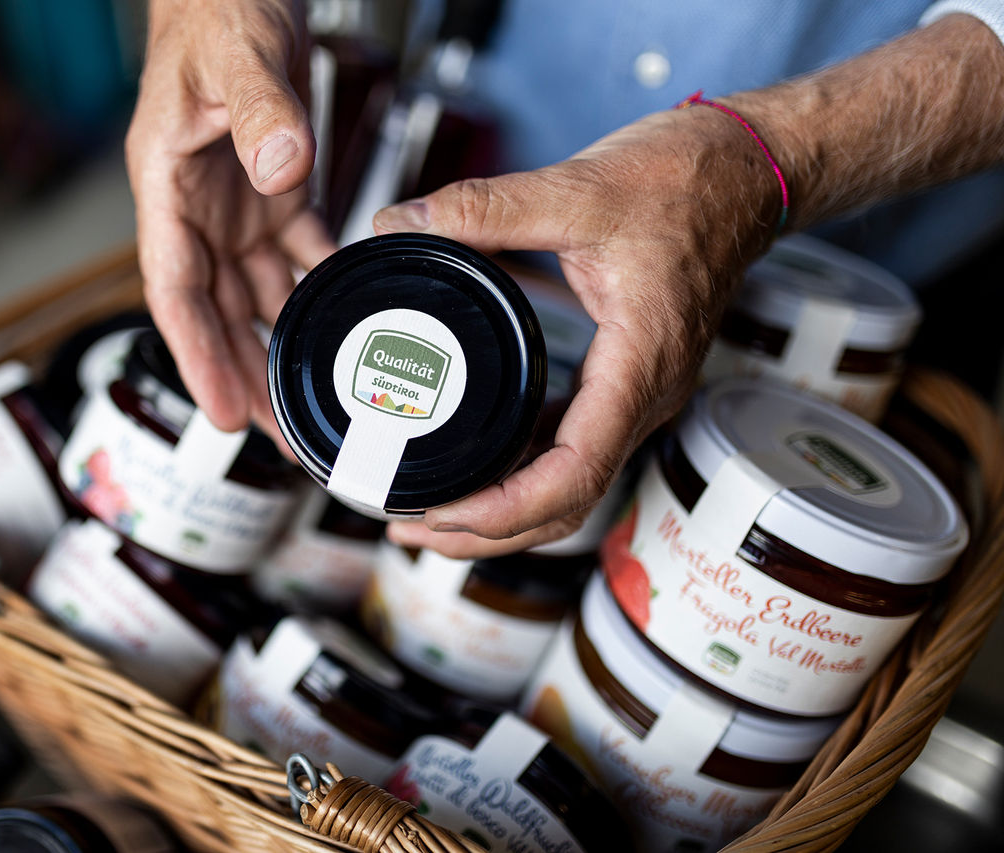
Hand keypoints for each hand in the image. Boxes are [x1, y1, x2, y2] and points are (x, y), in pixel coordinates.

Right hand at [126, 0, 335, 436]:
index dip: (197, 356)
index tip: (223, 412)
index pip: (176, 290)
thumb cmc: (215, 10)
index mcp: (168, 187)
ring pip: (257, 299)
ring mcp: (236, 208)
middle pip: (217, 314)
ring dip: (281, 352)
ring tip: (310, 405)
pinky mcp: (273, 197)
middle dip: (243, 378)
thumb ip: (260, 110)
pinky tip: (344, 323)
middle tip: (279, 438)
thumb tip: (282, 169)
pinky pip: (298, 258)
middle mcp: (199, 210)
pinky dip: (318, 293)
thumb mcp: (238, 56)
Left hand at [376, 106, 783, 557]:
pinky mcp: (628, 381)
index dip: (501, 510)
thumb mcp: (582, 187)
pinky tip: (477, 461)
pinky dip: (523, 471)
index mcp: (639, 366)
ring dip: (501, 512)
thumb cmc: (688, 180)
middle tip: (407, 525)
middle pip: (565, 505)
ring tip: (428, 506)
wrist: (749, 170)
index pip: (573, 475)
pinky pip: (573, 448)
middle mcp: (644, 396)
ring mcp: (639, 394)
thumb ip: (485, 206)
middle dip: (486, 531)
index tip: (438, 513)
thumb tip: (397, 222)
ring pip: (569, 487)